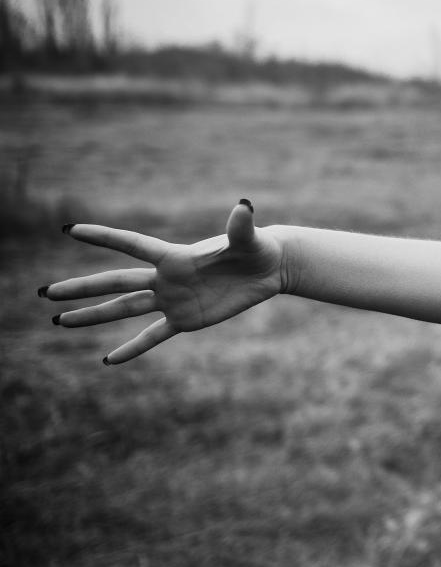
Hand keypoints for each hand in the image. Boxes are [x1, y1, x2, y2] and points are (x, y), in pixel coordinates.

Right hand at [42, 200, 283, 364]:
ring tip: (61, 321)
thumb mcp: (248, 238)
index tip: (69, 230)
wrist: (267, 269)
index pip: (131, 244)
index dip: (102, 237)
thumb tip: (244, 205)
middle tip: (47, 293)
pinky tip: (110, 360)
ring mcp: (172, 300)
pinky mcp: (186, 319)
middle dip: (82, 288)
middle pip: (116, 283)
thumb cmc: (257, 247)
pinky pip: (154, 336)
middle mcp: (166, 278)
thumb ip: (240, 225)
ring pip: (125, 309)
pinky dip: (133, 348)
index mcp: (174, 256)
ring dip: (94, 316)